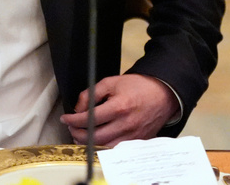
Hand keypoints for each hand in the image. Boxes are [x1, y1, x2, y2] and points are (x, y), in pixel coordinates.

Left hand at [60, 73, 178, 145]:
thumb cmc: (139, 86)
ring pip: (103, 147)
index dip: (73, 120)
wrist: (163, 93)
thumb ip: (92, 93)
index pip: (89, 119)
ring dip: (88, 143)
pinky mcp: (137, 141)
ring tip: (82, 135)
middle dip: (77, 134)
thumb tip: (78, 108)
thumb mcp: (112, 82)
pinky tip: (97, 139)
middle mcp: (126, 124)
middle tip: (72, 127)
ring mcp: (132, 135)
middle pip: (94, 137)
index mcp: (119, 106)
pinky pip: (115, 149)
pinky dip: (103, 146)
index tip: (66, 118)